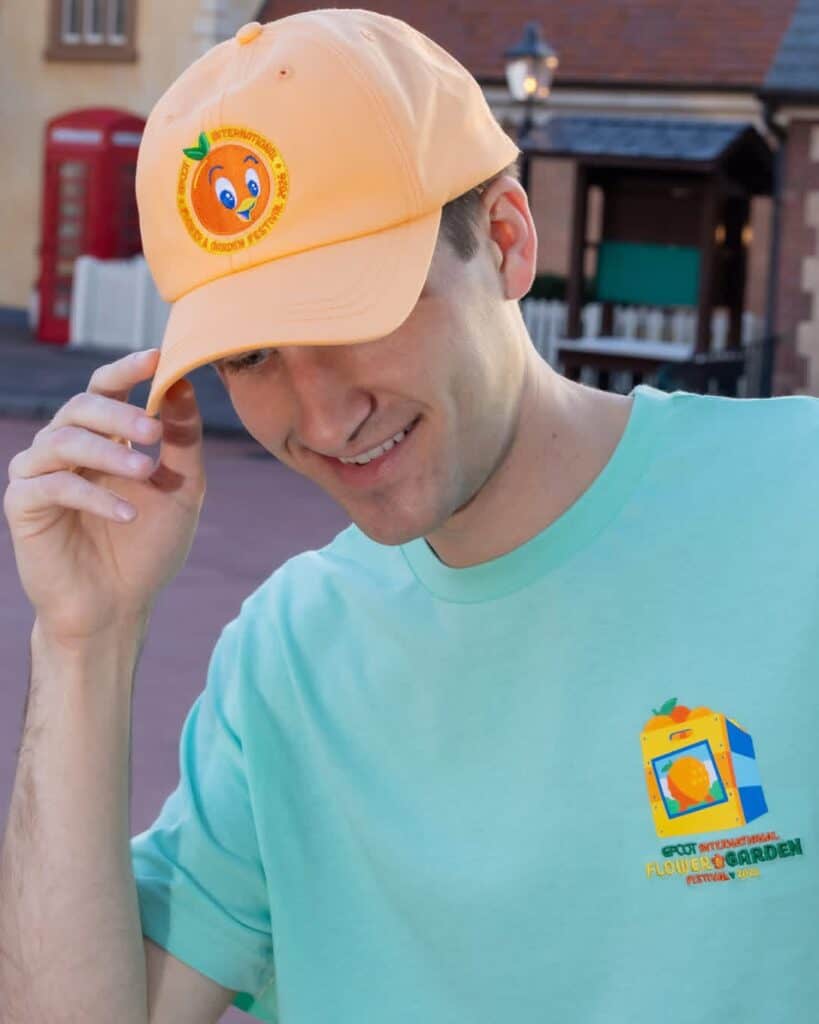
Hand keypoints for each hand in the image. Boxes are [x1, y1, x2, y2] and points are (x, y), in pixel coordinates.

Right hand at [3, 349, 205, 644]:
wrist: (119, 607)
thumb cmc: (148, 547)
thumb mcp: (181, 490)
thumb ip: (183, 440)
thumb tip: (182, 384)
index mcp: (103, 438)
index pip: (106, 388)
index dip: (127, 369)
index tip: (158, 357)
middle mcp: (67, 449)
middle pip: (82, 406)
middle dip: (120, 413)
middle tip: (155, 431)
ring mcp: (40, 474)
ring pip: (63, 439)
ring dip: (109, 452)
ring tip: (147, 472)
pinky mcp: (23, 505)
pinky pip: (52, 485)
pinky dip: (93, 495)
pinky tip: (128, 513)